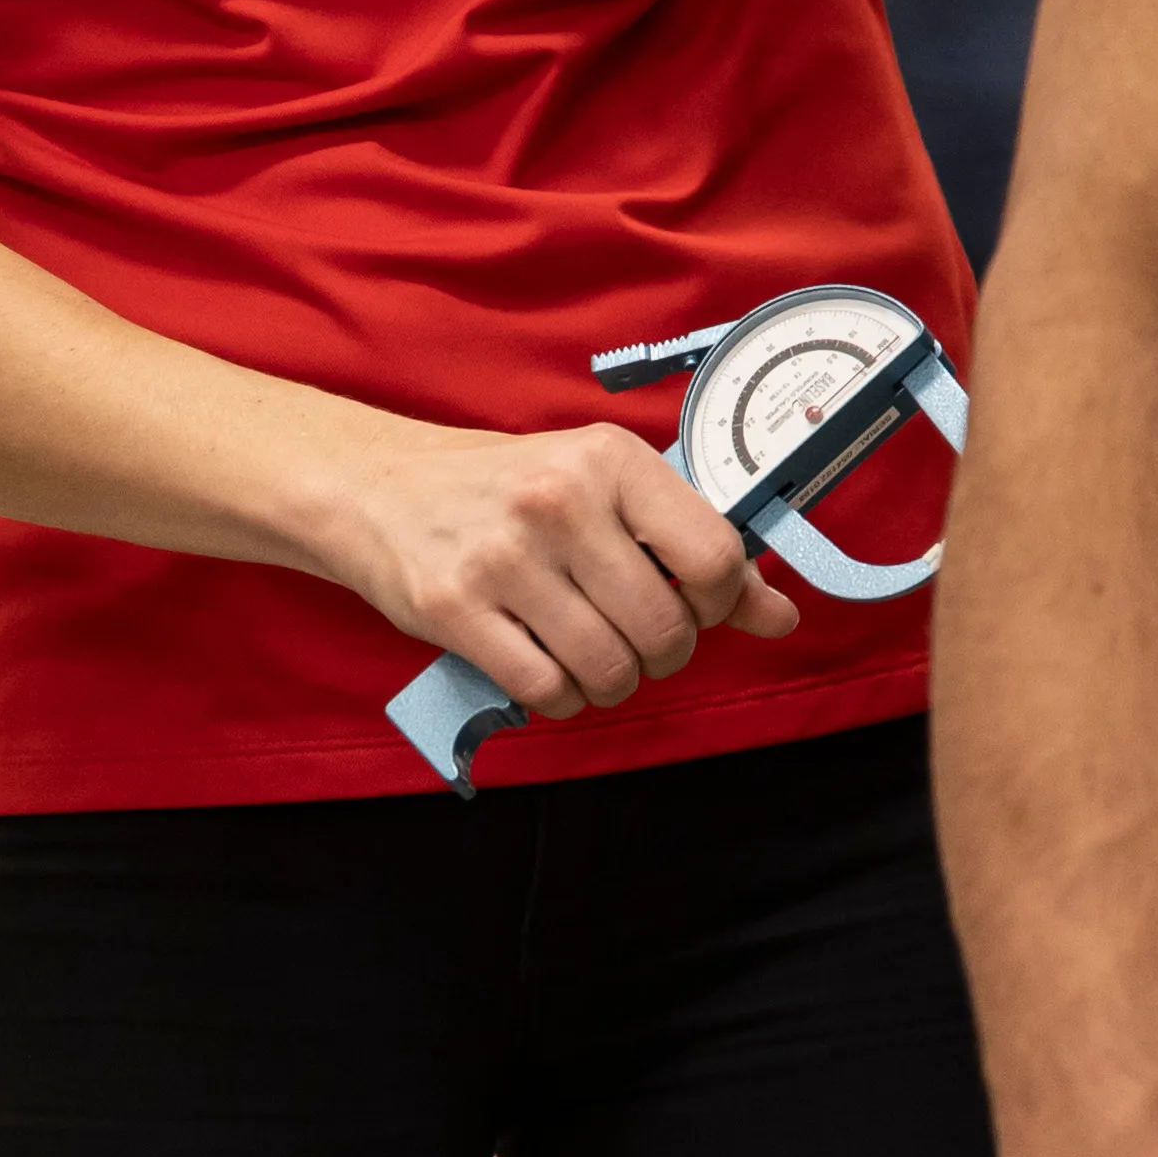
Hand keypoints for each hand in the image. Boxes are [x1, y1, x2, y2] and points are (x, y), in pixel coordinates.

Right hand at [323, 425, 798, 716]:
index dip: (721, 604)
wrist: (378, 487)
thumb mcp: (604, 490)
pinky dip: (560, 697)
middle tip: (635, 639)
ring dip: (610, 682)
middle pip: (664, 628)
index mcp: (610, 459)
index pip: (713, 557)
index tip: (696, 606)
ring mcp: (504, 557)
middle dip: (662, 655)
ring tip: (589, 653)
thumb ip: (692, 547)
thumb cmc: (506, 489)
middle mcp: (560, 502)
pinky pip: (546, 690)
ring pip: (608, 669)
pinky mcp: (453, 608)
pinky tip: (546, 667)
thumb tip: (780, 615)